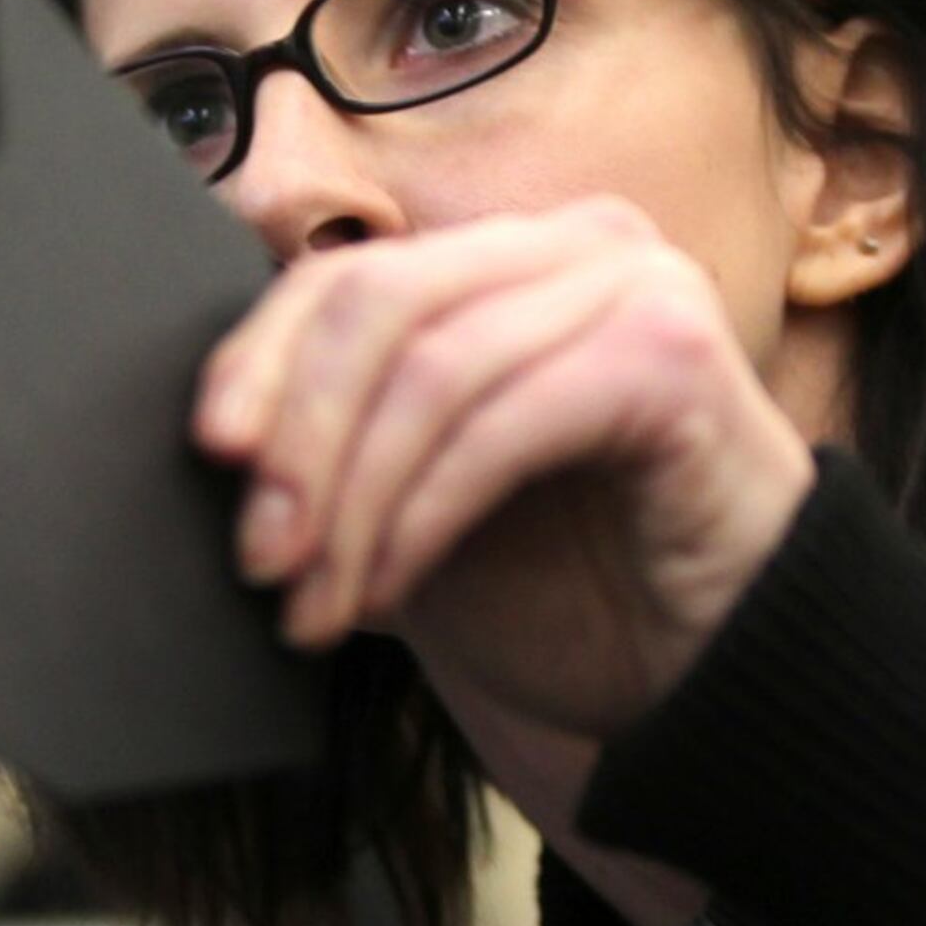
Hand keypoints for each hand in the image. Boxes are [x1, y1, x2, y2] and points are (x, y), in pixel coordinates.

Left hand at [194, 197, 816, 751]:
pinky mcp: (672, 355)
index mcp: (511, 259)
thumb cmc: (577, 592)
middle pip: (376, 300)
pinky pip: (504, 420)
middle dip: (298, 437)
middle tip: (260, 555)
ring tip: (315, 602)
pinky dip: (425, 513)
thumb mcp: (424, 505)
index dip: (259, 361)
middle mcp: (579, 242)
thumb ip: (346, 448)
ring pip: (431, 365)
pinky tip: (391, 588)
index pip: (346, 274)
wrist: (716, 683)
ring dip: (353, 499)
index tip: (209, 458)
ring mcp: (634, 284)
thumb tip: (217, 447)